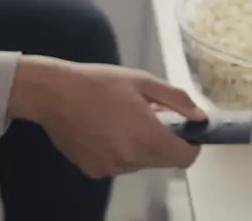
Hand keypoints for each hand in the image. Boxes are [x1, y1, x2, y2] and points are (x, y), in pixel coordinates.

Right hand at [10, 56, 204, 178]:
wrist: (51, 92)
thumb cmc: (96, 82)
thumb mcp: (141, 81)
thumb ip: (177, 100)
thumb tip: (200, 118)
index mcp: (148, 137)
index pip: (186, 157)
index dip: (189, 144)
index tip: (182, 131)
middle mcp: (132, 159)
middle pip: (162, 160)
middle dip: (160, 141)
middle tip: (143, 116)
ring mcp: (111, 167)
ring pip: (138, 162)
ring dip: (136, 146)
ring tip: (116, 120)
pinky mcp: (93, 170)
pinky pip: (116, 164)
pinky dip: (115, 151)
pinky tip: (99, 130)